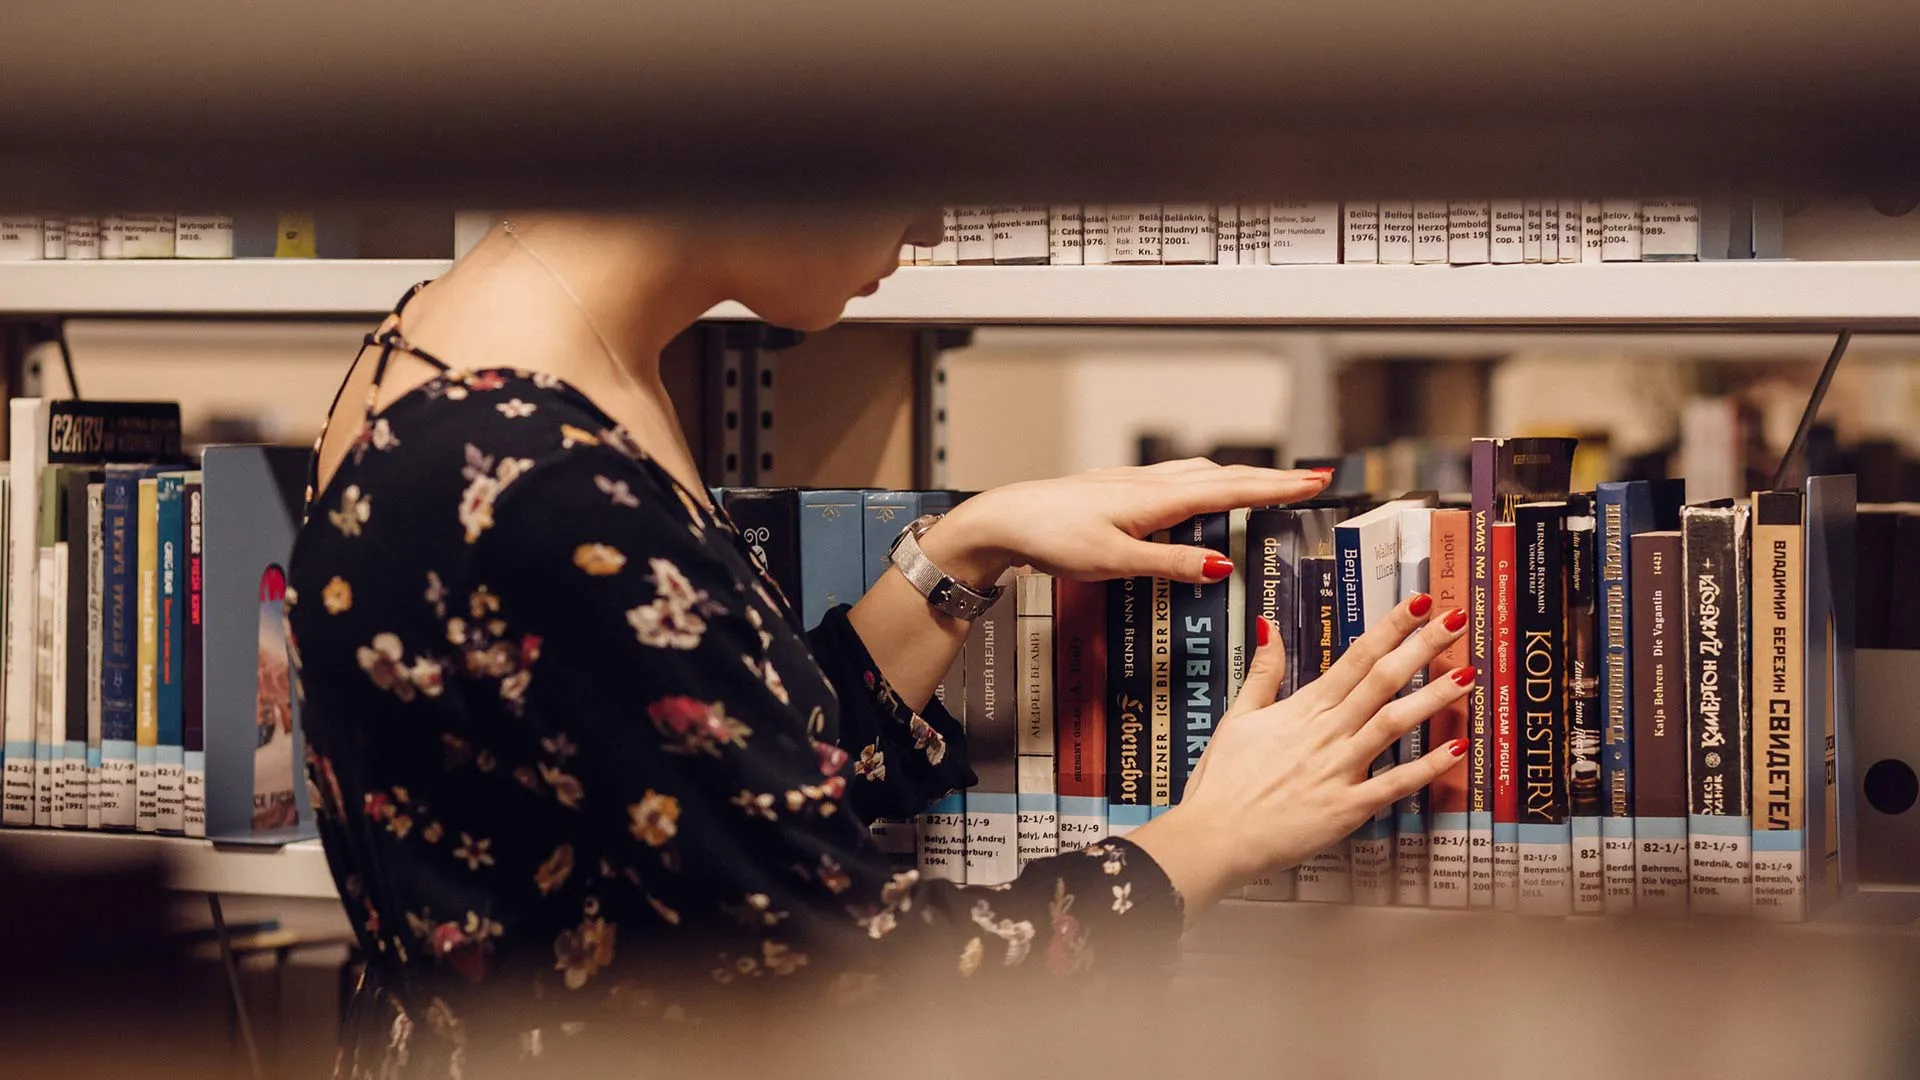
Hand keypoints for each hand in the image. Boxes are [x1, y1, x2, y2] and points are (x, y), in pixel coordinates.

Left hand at [921, 459, 1333, 587]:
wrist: (1004, 519)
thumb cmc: (1051, 538)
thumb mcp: (1114, 561)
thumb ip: (1170, 564)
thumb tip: (1223, 567)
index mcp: (1156, 498)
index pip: (1231, 489)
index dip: (1276, 487)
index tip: (1314, 482)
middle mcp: (1150, 483)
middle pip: (1223, 476)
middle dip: (1270, 479)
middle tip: (1311, 480)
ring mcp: (1134, 483)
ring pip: (1200, 473)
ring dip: (1239, 477)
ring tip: (1268, 485)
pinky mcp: (1118, 490)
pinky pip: (1177, 479)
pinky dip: (1205, 481)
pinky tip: (1200, 490)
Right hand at [1129, 594, 1471, 918]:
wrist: (1213, 836)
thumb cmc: (1221, 781)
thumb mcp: (1238, 717)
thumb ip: (1263, 672)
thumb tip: (1267, 624)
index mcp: (1302, 709)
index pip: (1354, 658)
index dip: (1390, 629)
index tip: (1419, 604)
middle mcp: (1326, 733)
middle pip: (1381, 681)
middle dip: (1421, 647)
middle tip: (1456, 619)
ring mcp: (1338, 770)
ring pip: (1393, 724)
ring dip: (1432, 698)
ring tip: (1468, 674)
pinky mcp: (1346, 808)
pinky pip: (1393, 785)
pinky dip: (1425, 768)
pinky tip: (1456, 749)